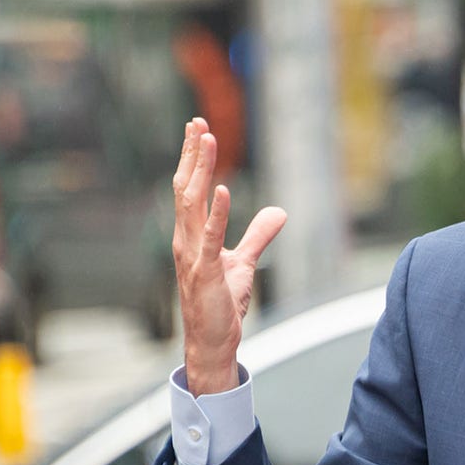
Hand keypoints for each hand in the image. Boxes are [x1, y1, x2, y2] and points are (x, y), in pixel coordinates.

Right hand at [171, 117, 286, 395]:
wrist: (214, 342)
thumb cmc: (223, 305)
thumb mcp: (244, 264)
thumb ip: (258, 235)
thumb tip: (279, 211)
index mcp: (190, 236)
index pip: (189, 189)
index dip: (193, 159)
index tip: (198, 129)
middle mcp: (185, 240)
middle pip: (186, 188)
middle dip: (192, 154)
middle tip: (197, 122)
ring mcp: (192, 255)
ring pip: (192, 204)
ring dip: (200, 170)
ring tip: (207, 140)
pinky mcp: (206, 272)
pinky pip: (210, 237)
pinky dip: (216, 212)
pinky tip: (222, 187)